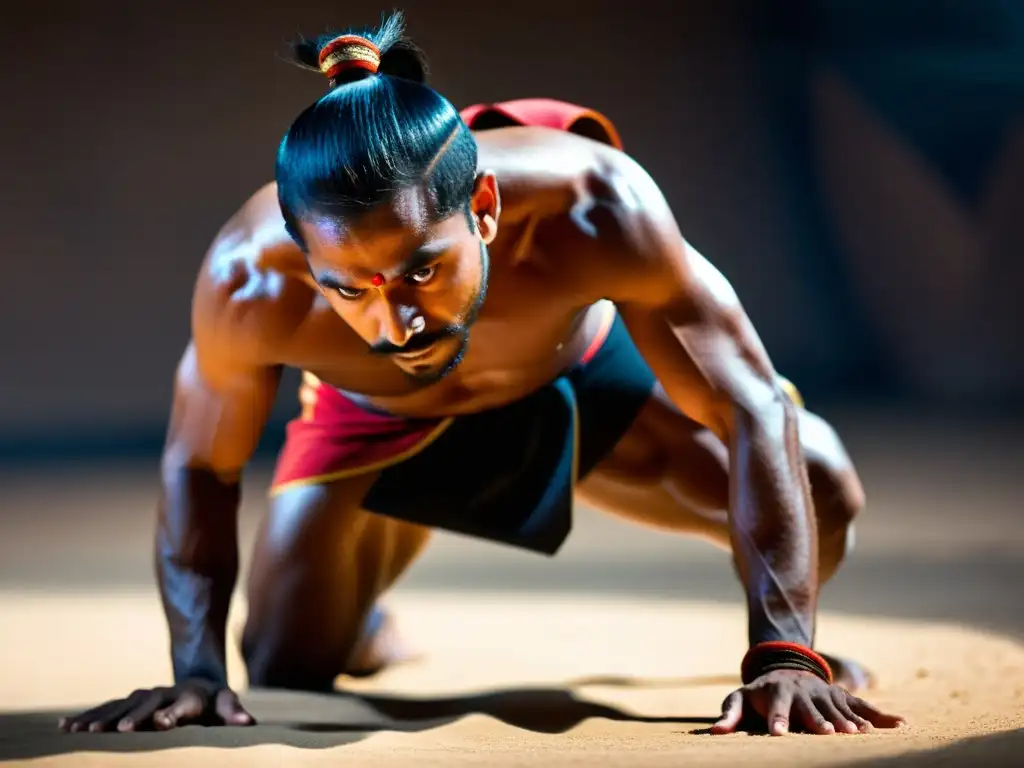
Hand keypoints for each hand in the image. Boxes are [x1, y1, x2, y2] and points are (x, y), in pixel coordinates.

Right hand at [58, 680, 254, 731]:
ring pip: (120, 707)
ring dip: (101, 718)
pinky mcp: (128, 702)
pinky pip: (105, 708)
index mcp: (189, 697)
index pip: (182, 706)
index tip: (162, 723)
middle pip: (146, 705)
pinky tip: (66, 727)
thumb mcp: (227, 705)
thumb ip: (234, 713)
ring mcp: (143, 696)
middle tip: (118, 732)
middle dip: (133, 717)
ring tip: (82, 732)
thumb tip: (247, 722)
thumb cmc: (215, 703)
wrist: (199, 681)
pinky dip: (87, 717)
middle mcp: (162, 694)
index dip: (173, 714)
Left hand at [711, 669, 904, 735]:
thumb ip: (729, 714)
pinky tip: (900, 724)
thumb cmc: (760, 694)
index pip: (776, 707)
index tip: (778, 734)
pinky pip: (863, 706)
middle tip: (828, 733)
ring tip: (860, 734)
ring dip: (849, 720)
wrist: (784, 669)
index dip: (778, 720)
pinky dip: (881, 715)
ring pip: (838, 707)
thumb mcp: (740, 699)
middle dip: (819, 720)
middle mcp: (803, 691)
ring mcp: (824, 693)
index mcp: (776, 693)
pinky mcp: (842, 697)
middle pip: (811, 707)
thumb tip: (714, 732)